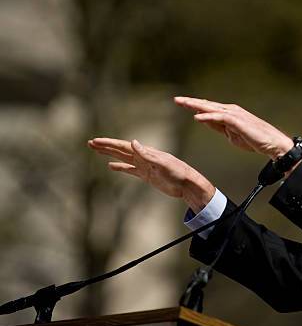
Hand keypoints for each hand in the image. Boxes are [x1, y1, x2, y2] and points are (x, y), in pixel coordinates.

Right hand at [88, 138, 213, 212]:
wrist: (187, 184)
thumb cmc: (178, 172)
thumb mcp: (163, 163)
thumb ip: (147, 154)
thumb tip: (134, 142)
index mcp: (146, 152)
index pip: (124, 146)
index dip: (109, 143)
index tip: (95, 141)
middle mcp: (143, 157)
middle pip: (120, 150)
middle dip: (105, 146)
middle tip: (90, 143)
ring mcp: (144, 166)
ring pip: (123, 159)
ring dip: (110, 155)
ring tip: (97, 151)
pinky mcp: (147, 175)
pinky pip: (130, 170)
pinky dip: (120, 167)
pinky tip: (111, 167)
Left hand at [174, 97, 293, 159]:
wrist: (271, 143)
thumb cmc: (254, 139)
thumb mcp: (231, 135)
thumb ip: (218, 127)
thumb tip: (204, 121)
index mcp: (228, 114)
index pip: (208, 108)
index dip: (194, 106)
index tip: (181, 104)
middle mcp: (230, 111)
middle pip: (207, 105)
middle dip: (191, 102)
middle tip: (177, 100)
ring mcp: (234, 114)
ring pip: (211, 108)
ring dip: (196, 105)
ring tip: (183, 103)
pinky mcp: (238, 121)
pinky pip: (220, 117)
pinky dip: (208, 117)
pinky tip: (197, 117)